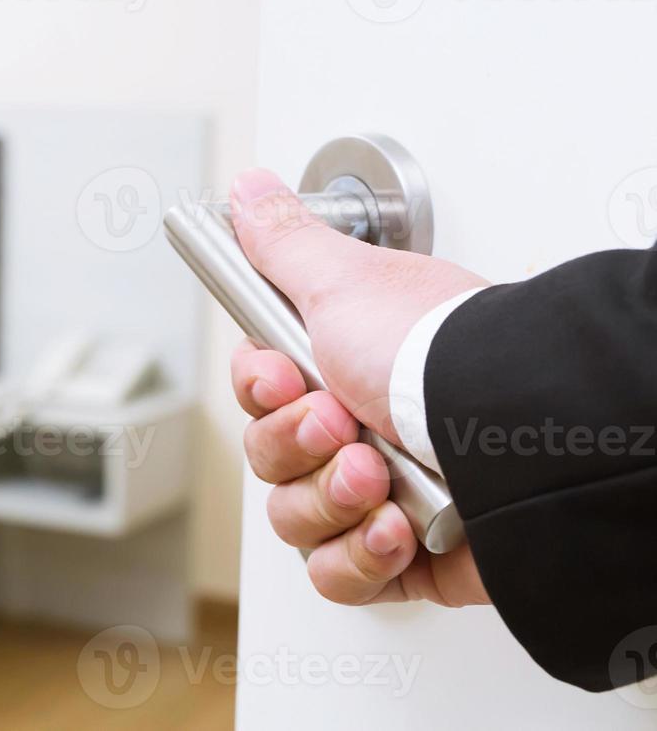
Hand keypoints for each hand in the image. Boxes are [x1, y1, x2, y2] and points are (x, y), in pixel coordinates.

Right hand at [228, 167, 489, 605]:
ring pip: (296, 520)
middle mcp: (359, 427)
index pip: (257, 393)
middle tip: (343, 423)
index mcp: (341, 365)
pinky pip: (339, 577)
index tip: (284, 377)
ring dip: (329, 499)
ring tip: (377, 474)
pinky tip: (394, 526)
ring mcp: (381, 494)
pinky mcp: (405, 559)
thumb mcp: (341, 282)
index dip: (259, 392)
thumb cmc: (435, 357)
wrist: (519, 437)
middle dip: (297, 447)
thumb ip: (282, 242)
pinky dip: (358, 556)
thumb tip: (248, 191)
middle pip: (269, 459)